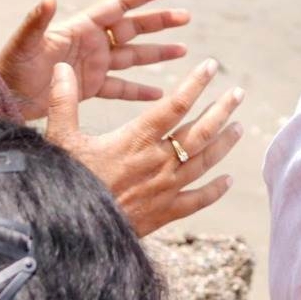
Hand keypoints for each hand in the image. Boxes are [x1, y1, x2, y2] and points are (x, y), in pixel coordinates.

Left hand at [0, 0, 190, 122]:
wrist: (0, 97)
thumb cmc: (8, 66)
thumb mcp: (23, 43)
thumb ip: (37, 20)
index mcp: (80, 28)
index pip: (118, 6)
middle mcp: (90, 43)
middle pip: (132, 28)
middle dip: (158, 22)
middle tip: (186, 17)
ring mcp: (91, 66)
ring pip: (132, 56)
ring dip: (156, 54)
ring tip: (184, 51)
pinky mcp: (88, 88)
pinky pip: (120, 88)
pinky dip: (139, 91)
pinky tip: (159, 95)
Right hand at [47, 58, 244, 236]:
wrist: (72, 233)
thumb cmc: (66, 182)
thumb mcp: (61, 139)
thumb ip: (63, 101)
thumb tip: (60, 67)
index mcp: (136, 139)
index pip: (175, 105)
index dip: (195, 83)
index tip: (211, 65)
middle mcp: (158, 161)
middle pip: (200, 131)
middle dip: (222, 110)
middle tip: (239, 93)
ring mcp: (164, 189)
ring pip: (204, 162)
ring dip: (224, 143)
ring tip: (240, 128)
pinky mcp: (164, 214)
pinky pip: (197, 201)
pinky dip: (215, 191)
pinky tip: (228, 181)